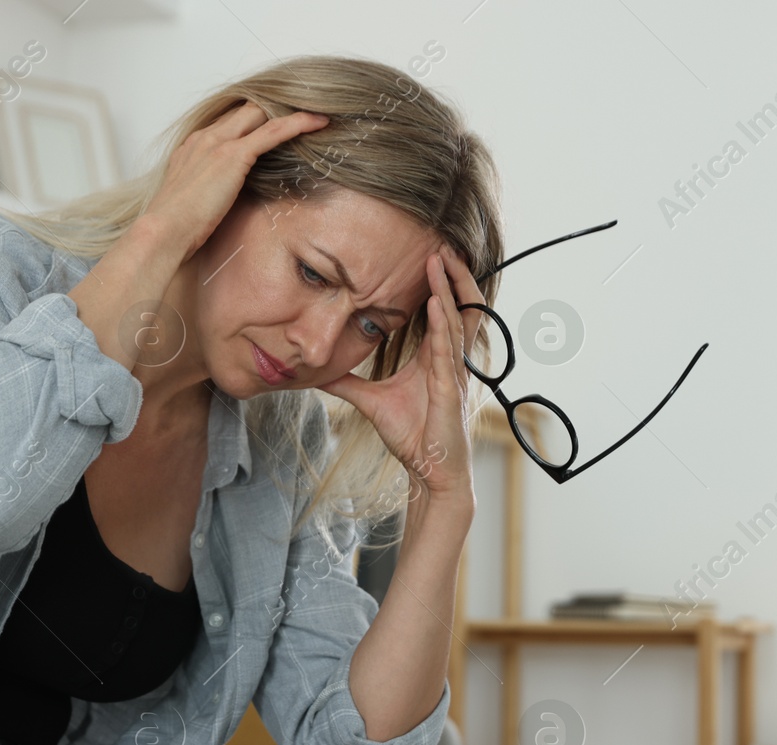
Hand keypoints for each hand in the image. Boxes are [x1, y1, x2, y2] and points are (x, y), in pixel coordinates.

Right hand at [143, 102, 328, 263]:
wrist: (163, 231)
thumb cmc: (175, 227)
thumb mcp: (192, 202)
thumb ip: (208, 191)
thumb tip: (222, 202)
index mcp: (194, 147)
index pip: (229, 121)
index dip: (253, 118)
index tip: (274, 120)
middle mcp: (206, 137)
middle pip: (246, 108)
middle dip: (273, 106)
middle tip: (302, 107)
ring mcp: (219, 143)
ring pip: (261, 112)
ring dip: (289, 109)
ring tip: (317, 109)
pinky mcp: (234, 156)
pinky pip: (273, 131)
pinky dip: (298, 123)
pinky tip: (319, 121)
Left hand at [316, 245, 483, 507]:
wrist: (430, 470)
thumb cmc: (412, 435)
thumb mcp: (370, 401)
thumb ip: (347, 383)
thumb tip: (316, 373)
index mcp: (435, 357)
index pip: (443, 310)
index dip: (439, 283)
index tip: (428, 254)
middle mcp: (449, 358)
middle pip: (460, 306)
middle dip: (454, 274)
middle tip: (442, 243)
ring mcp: (454, 371)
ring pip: (458, 320)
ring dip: (450, 288)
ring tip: (441, 259)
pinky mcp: (450, 388)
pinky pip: (449, 350)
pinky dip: (444, 325)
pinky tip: (437, 303)